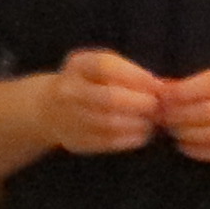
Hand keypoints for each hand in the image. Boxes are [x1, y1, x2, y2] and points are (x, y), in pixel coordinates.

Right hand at [39, 46, 164, 154]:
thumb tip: (159, 87)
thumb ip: (128, 71)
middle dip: (140, 103)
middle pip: (109, 99)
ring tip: (152, 121)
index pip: (106, 67)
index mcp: (78, 66)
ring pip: (110, 123)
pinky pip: (108, 142)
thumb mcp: (102, 65)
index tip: (156, 85)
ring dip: (138, 123)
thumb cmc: (89, 82)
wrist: (50, 108)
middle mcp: (69, 91)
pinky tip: (141, 134)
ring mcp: (69, 117)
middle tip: (156, 106)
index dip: (135, 76)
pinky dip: (130, 139)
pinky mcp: (76, 140)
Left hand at [157, 64, 209, 165]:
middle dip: (180, 116)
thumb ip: (200, 84)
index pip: (209, 83)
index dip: (181, 92)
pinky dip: (201, 151)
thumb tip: (161, 86)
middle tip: (160, 119)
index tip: (160, 98)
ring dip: (188, 134)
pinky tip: (186, 147)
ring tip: (171, 133)